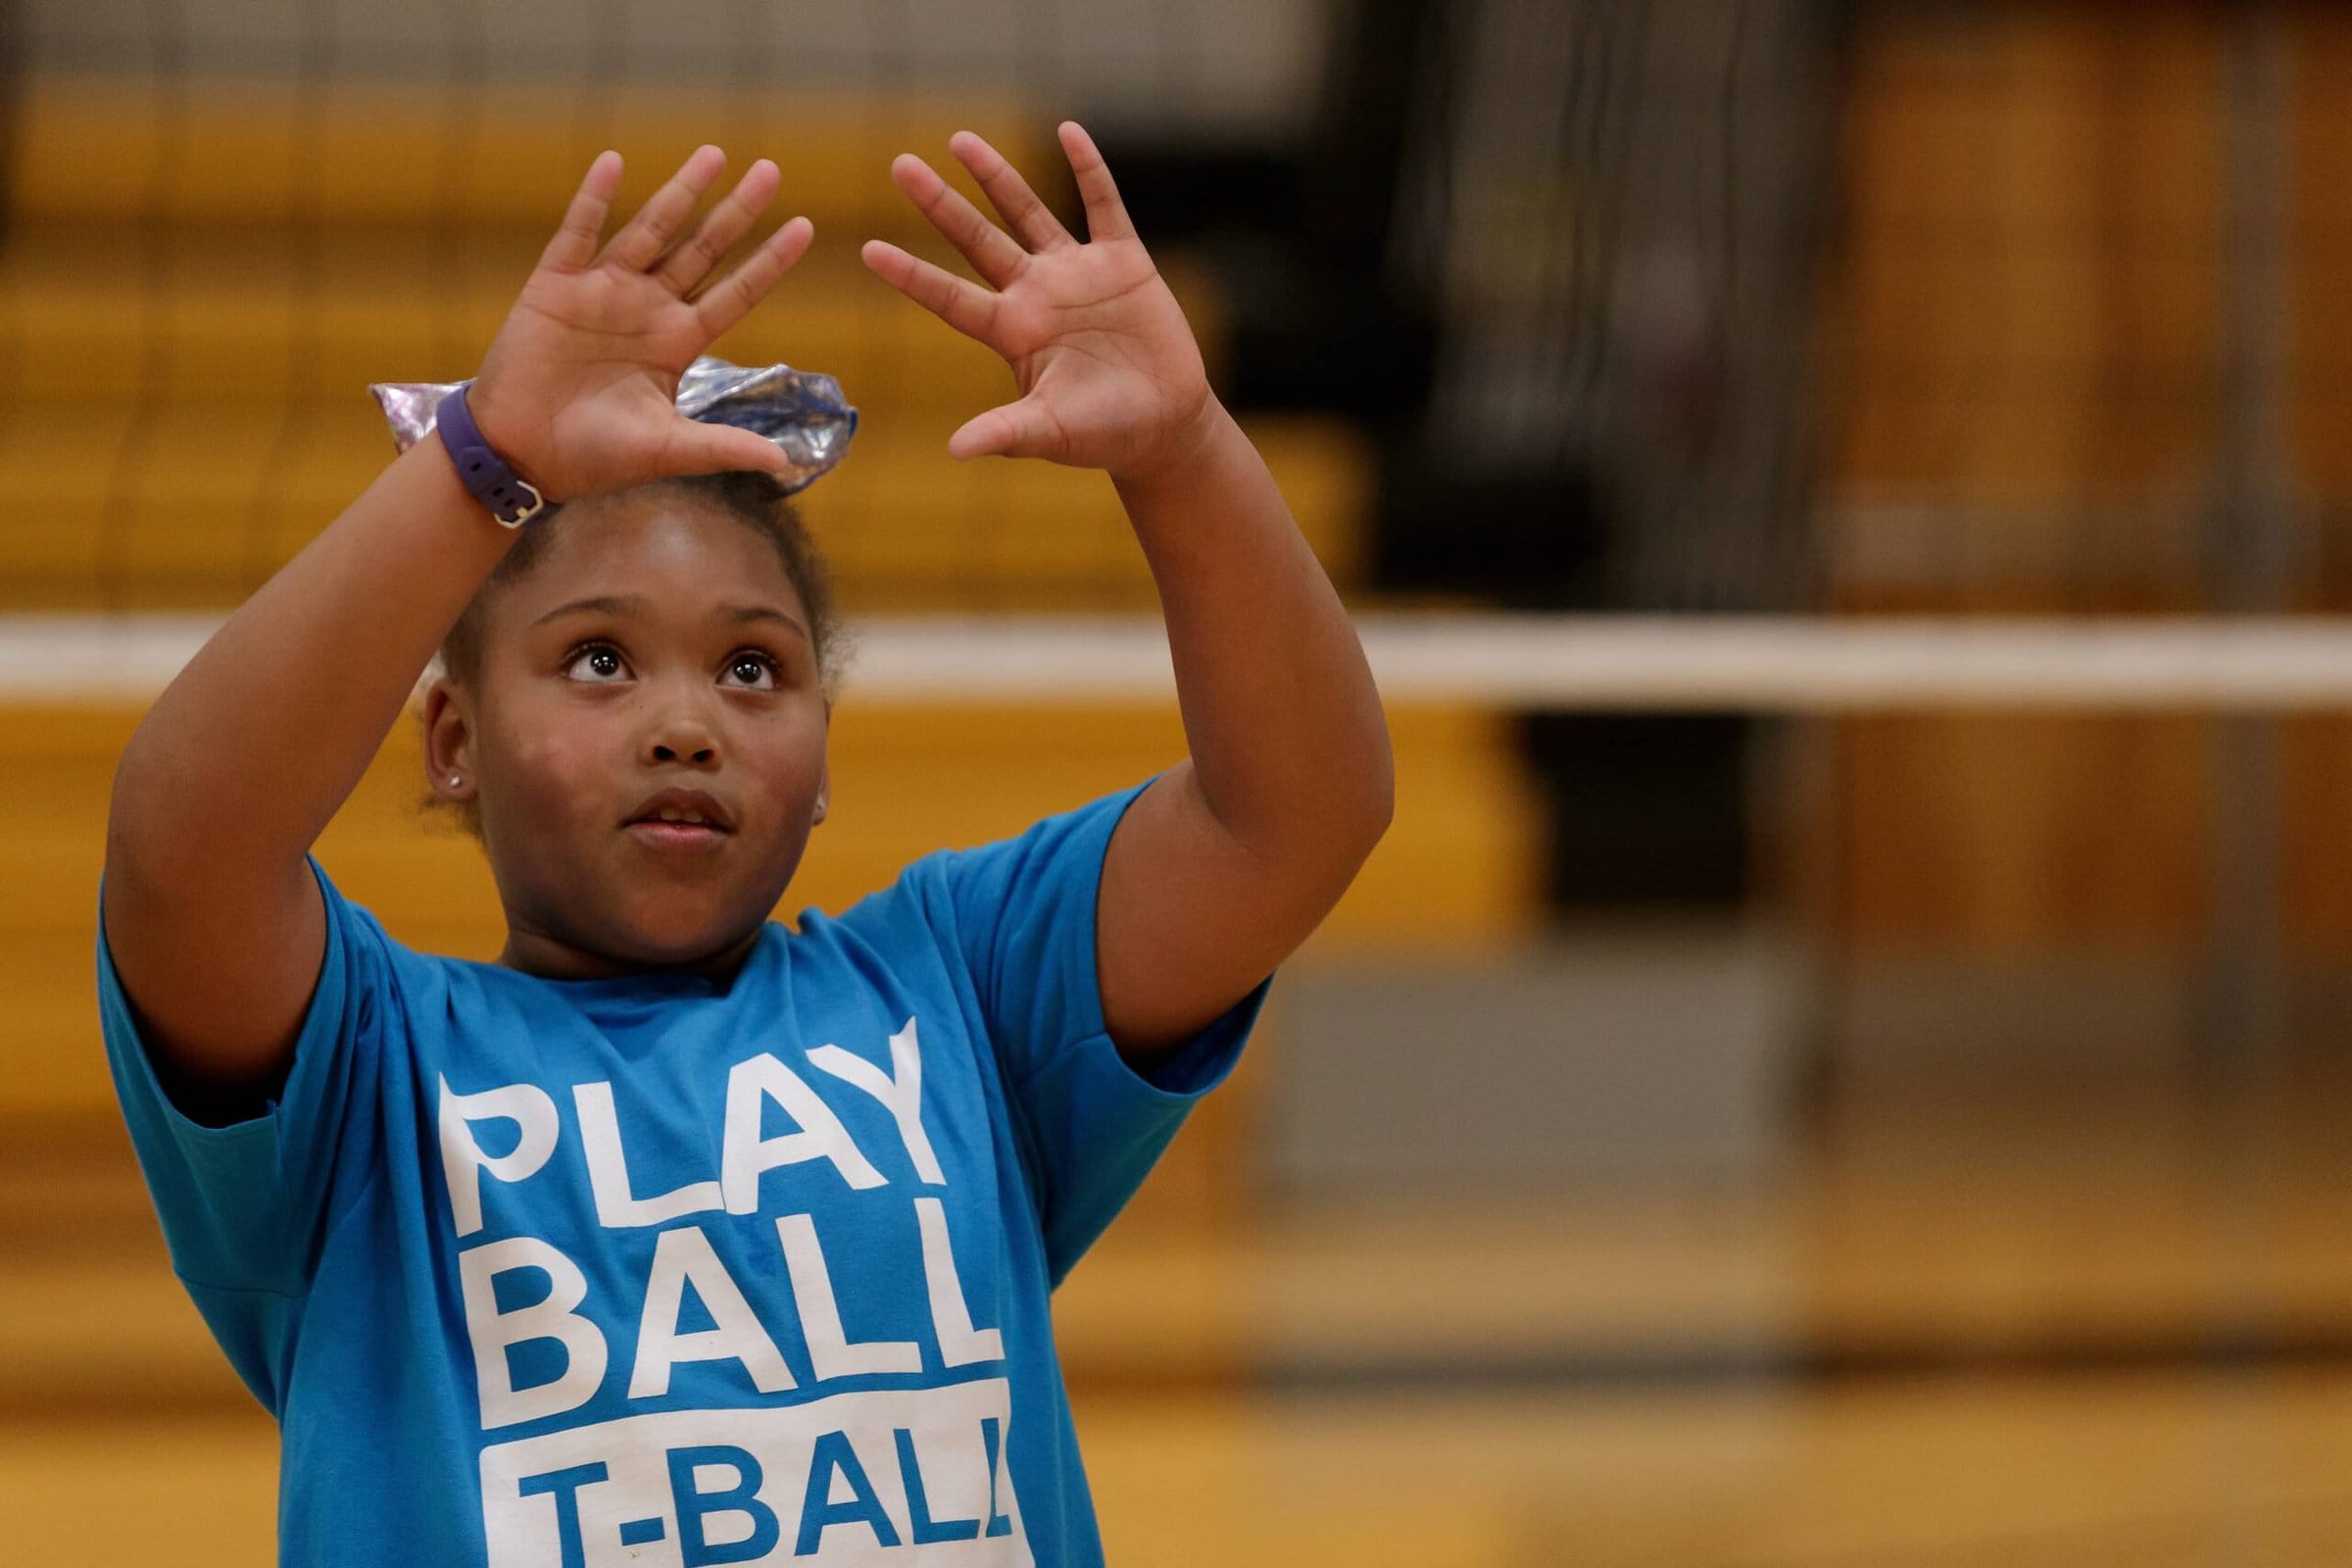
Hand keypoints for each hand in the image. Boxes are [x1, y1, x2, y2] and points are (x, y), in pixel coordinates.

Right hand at [468, 146, 814, 500]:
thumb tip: (783, 462)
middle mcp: (647, 309)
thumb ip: (720, 447)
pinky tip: (614, 162)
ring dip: (680, 193)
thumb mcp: (666, 449)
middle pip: (702, 250)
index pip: (735, 293)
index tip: (805, 226)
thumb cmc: (594, 457)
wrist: (521, 455)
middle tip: (770, 170)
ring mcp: (602, 292)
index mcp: (677, 342)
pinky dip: (594, 198)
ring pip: (650, 230)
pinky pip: (578, 232)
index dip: (768, 261)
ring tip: (714, 154)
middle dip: (736, 212)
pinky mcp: (555, 285)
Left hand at [860, 122, 1217, 482]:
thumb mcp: (1051, 434)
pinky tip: (1069, 132)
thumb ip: (1006, 433)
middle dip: (940, 203)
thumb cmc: (1102, 435)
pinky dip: (1089, 169)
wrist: (1163, 425)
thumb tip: (954, 451)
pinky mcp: (1124, 263)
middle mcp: (1035, 295)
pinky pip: (1104, 205)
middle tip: (899, 165)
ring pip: (1027, 213)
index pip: (951, 297)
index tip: (868, 250)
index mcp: (1012, 333)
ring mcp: (1077, 274)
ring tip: (959, 141)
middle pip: (977, 239)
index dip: (912, 274)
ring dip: (996, 177)